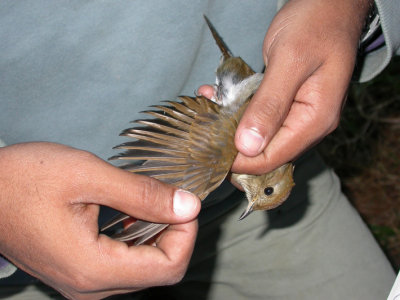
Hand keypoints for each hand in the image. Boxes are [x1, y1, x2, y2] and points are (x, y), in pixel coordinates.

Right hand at [0, 142, 199, 298]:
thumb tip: (189, 206)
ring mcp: (83, 283)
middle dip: (174, 234)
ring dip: (156, 236)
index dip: (186, 234)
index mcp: (94, 268)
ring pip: (143, 270)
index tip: (184, 202)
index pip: (168, 267)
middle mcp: (90, 287)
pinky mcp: (79, 272)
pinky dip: (137, 240)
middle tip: (168, 199)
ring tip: (148, 203)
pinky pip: (123, 265)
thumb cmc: (26, 179)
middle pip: (159, 272)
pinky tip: (130, 214)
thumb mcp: (89, 176)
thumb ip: (142, 194)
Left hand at [199, 0, 370, 173]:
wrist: (330, 3)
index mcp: (315, 120)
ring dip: (232, 126)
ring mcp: (300, 115)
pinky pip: (261, 117)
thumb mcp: (289, 60)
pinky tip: (220, 97)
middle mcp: (310, 125)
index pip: (272, 158)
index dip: (239, 161)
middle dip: (232, 144)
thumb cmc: (315, 23)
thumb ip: (269, 104)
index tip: (208, 153)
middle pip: (266, 152)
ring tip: (209, 106)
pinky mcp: (289, 105)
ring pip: (260, 136)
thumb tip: (248, 146)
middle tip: (203, 131)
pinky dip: (238, 111)